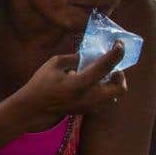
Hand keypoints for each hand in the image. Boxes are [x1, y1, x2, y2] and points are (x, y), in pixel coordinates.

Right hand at [11, 43, 128, 129]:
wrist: (34, 108)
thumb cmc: (41, 83)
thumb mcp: (54, 64)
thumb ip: (75, 58)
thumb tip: (90, 55)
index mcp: (80, 83)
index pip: (105, 67)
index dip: (116, 53)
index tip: (120, 44)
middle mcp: (90, 97)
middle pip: (120, 88)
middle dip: (121, 76)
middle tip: (113, 67)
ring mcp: (91, 106)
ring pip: (115, 96)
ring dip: (113, 84)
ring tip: (103, 75)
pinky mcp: (89, 111)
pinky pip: (106, 101)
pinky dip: (106, 91)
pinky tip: (94, 85)